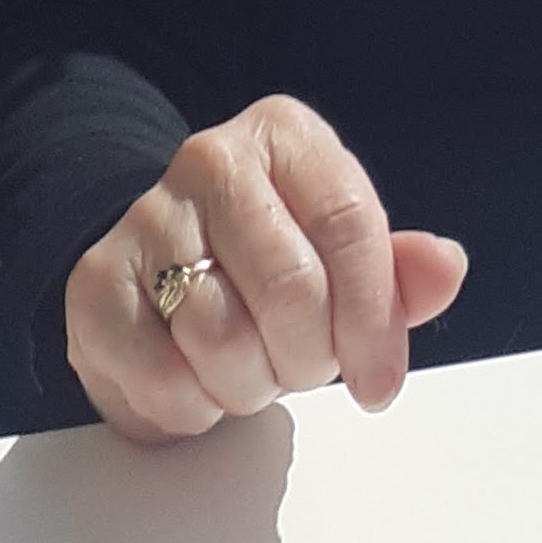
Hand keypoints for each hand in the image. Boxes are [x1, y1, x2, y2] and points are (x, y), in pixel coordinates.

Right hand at [64, 93, 467, 445]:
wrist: (165, 258)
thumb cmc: (275, 260)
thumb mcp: (345, 255)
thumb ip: (400, 272)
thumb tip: (445, 267)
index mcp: (286, 136)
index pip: (349, 223)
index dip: (373, 319)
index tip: (377, 380)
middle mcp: (211, 159)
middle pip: (290, 287)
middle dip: (308, 358)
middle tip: (300, 368)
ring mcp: (146, 216)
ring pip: (222, 338)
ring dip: (250, 386)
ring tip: (249, 368)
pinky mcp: (97, 283)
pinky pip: (161, 376)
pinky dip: (191, 407)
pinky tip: (198, 379)